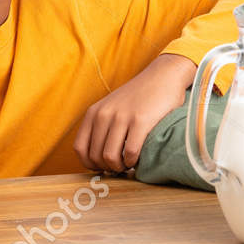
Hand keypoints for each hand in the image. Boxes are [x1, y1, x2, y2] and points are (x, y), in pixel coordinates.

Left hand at [75, 53, 196, 172]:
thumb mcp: (112, 107)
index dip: (90, 164)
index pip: (80, 149)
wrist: (163, 76)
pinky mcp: (140, 121)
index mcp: (94, 113)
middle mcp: (104, 114)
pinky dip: (133, 162)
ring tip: (129, 164)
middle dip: (108, 167)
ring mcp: (121, 117)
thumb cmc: (139, 97)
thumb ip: (102, 126)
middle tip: (121, 167)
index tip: (104, 166)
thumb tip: (98, 159)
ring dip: (120, 167)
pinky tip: (138, 159)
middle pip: (95, 156)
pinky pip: (130, 152)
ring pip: (110, 157)